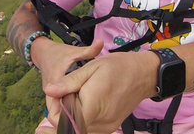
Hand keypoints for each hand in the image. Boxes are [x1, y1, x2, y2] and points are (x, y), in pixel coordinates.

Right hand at [34, 39, 103, 126]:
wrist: (43, 54)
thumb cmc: (59, 53)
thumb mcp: (73, 51)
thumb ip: (87, 50)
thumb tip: (101, 43)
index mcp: (56, 81)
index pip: (65, 99)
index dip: (77, 107)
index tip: (92, 108)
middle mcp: (50, 93)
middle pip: (62, 110)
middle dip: (75, 113)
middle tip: (93, 113)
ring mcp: (50, 97)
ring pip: (60, 111)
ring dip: (72, 112)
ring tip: (89, 112)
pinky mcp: (52, 99)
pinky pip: (61, 109)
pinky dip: (70, 110)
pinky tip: (83, 110)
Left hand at [43, 49, 157, 133]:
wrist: (144, 74)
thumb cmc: (118, 67)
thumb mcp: (92, 67)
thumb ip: (69, 82)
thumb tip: (49, 90)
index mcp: (93, 106)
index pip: (64, 121)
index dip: (55, 110)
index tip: (57, 93)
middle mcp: (101, 123)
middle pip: (71, 128)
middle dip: (61, 113)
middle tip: (63, 94)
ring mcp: (107, 127)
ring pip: (80, 129)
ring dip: (71, 117)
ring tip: (73, 97)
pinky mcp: (111, 127)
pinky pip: (90, 128)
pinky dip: (82, 119)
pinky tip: (83, 104)